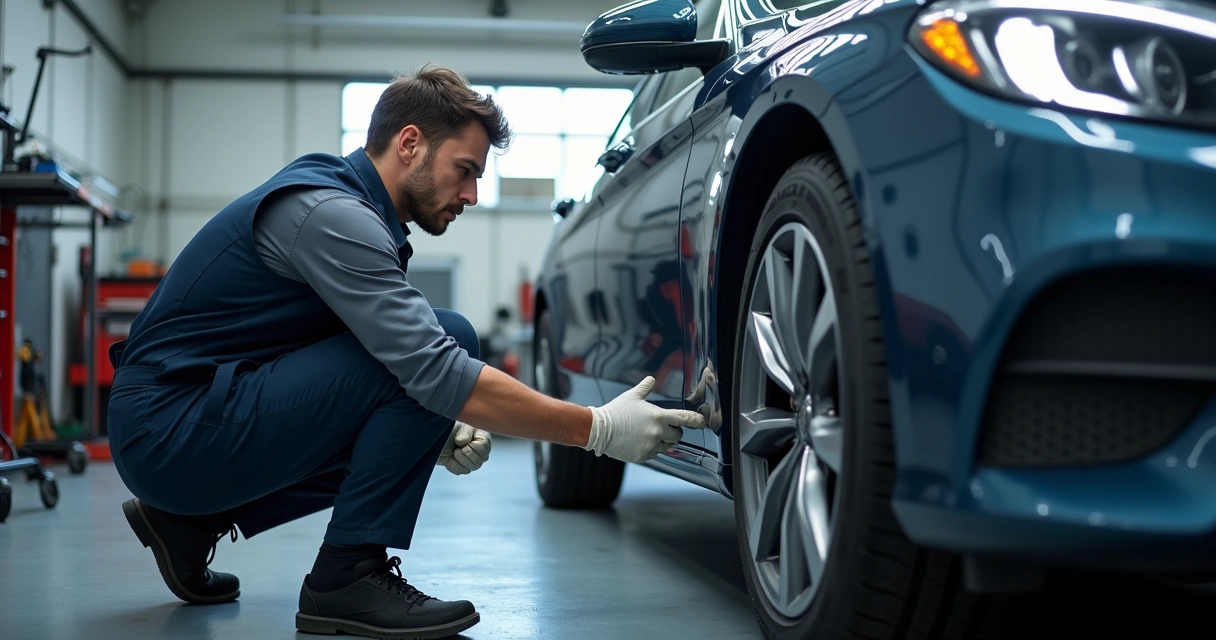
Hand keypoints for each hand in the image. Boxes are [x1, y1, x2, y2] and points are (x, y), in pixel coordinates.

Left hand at [437, 422, 491, 474]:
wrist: (437, 437)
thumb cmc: (451, 429)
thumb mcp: (459, 425)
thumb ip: (464, 432)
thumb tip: (463, 441)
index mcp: (483, 437)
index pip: (484, 446)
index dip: (473, 445)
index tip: (462, 441)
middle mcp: (481, 450)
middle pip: (480, 459)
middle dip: (466, 453)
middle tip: (458, 447)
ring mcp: (473, 460)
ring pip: (473, 466)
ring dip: (460, 459)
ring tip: (454, 451)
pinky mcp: (464, 468)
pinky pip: (462, 471)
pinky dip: (453, 465)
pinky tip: (450, 458)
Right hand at [585, 376, 706, 462]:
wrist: (599, 430)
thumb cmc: (615, 411)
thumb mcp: (631, 396)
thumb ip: (645, 388)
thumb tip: (651, 379)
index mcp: (658, 417)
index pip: (684, 418)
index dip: (696, 420)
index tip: (702, 421)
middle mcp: (658, 433)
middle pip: (677, 435)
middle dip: (674, 431)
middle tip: (664, 427)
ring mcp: (651, 446)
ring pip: (667, 446)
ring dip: (663, 441)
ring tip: (649, 434)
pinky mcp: (643, 456)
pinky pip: (654, 454)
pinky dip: (651, 449)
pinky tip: (639, 441)